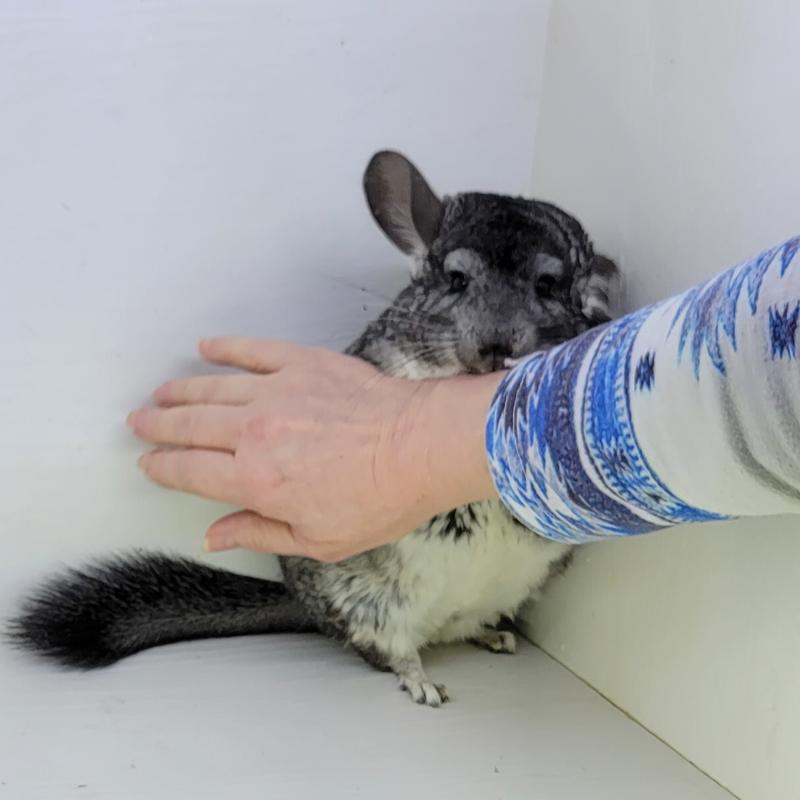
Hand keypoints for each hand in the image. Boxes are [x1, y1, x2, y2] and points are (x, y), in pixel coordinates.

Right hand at [128, 338, 499, 560]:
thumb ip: (259, 534)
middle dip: (158, 425)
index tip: (149, 463)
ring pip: (211, 389)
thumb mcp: (318, 541)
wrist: (420, 447)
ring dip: (181, 391)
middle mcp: (254, 433)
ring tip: (162, 392)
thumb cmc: (378, 500)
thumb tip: (214, 535)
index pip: (190, 472)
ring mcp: (276, 392)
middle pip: (190, 426)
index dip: (163, 467)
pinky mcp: (301, 364)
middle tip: (140, 422)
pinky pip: (253, 352)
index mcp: (255, 480)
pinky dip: (227, 348)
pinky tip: (206, 346)